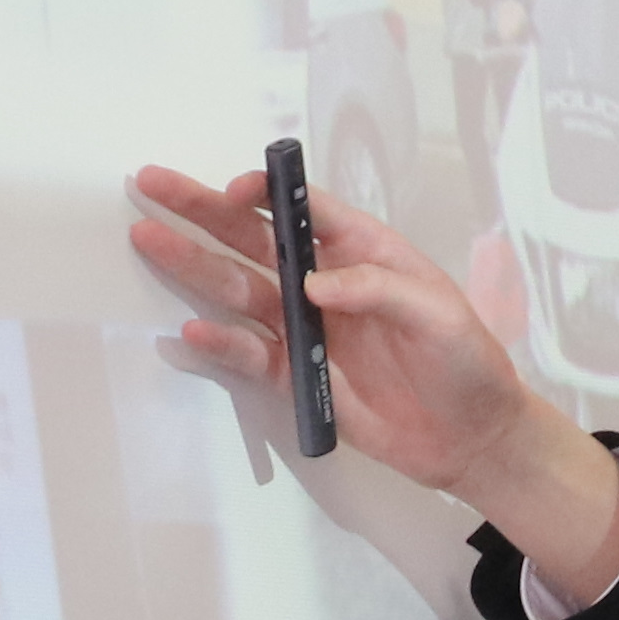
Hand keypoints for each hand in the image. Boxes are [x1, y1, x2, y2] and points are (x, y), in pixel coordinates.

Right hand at [126, 162, 618, 597]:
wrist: (473, 438)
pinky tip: (192, 328)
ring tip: (146, 236)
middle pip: (253, 238)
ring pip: (238, 288)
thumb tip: (311, 282)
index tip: (234, 191)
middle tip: (151, 182)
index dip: (264, 192)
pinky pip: (250, 355)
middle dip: (202, 209)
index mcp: (364, 251)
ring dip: (192, 264)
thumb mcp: (439, 314)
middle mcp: (325, 283)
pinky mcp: (298, 376)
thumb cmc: (468, 363)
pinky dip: (220, 344)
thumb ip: (378, 289)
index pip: (303, 209)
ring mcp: (306, 329)